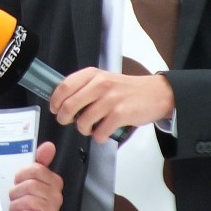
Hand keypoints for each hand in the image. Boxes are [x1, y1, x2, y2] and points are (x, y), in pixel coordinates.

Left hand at [9, 141, 62, 210]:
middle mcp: (56, 195)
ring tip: (16, 208)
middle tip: (15, 197)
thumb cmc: (26, 200)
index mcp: (54, 181)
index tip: (17, 180)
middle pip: (30, 185)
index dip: (21, 175)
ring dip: (16, 204)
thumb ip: (39, 160)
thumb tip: (49, 146)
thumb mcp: (30, 178)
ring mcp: (52, 210)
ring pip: (27, 200)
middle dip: (16, 192)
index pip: (36, 170)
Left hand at [50, 67, 174, 143]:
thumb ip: (84, 87)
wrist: (156, 93)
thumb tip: (61, 101)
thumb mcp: (103, 79)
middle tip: (68, 121)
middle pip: (69, 106)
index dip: (55, 101)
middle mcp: (100, 84)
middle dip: (64, 118)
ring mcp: (111, 99)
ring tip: (91, 127)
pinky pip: (99, 133)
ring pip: (83, 122)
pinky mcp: (120, 114)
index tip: (55, 109)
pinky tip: (104, 132)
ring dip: (84, 129)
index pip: (64, 87)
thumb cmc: (126, 89)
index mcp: (93, 74)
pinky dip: (99, 136)